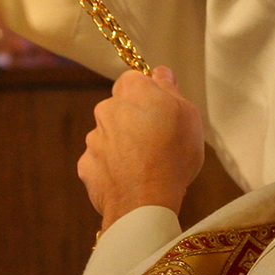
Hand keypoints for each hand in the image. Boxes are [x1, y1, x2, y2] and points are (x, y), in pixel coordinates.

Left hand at [78, 67, 204, 231]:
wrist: (145, 200)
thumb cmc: (173, 154)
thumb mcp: (188, 114)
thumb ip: (170, 89)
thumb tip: (160, 74)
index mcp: (131, 90)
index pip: (136, 79)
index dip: (150, 94)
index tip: (163, 109)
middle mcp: (106, 109)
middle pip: (121, 108)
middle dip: (135, 120)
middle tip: (159, 141)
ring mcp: (93, 139)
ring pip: (110, 136)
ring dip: (124, 146)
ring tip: (147, 166)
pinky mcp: (86, 165)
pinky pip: (101, 162)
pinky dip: (113, 169)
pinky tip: (131, 180)